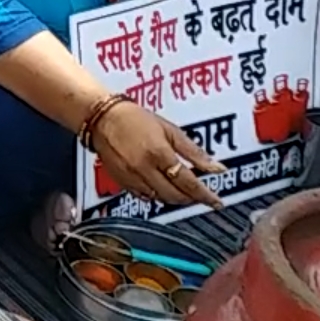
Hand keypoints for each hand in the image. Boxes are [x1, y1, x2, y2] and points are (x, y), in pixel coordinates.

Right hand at [90, 102, 224, 208]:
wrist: (102, 118)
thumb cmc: (135, 119)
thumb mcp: (170, 130)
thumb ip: (194, 152)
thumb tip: (217, 168)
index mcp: (159, 153)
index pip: (188, 183)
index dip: (205, 195)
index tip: (217, 202)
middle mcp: (144, 168)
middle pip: (174, 195)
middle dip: (190, 198)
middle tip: (200, 194)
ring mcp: (131, 177)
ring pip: (159, 198)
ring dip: (174, 197)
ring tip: (180, 189)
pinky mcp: (121, 181)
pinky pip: (143, 196)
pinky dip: (155, 195)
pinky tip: (160, 186)